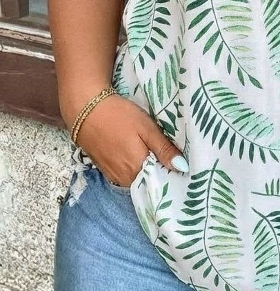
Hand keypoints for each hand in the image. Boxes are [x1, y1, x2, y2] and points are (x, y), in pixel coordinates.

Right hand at [73, 94, 187, 186]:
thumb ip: (164, 149)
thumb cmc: (119, 116)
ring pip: (137, 178)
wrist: (86, 110)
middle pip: (149, 181)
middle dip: (159, 170)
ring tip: (154, 152)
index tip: (181, 164)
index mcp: (138, 169)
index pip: (162, 181)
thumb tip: (183, 168)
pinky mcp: (105, 170)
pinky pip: (125, 175)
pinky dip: (133, 167)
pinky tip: (137, 153)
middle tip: (169, 154)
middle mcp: (125, 179)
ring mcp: (114, 176)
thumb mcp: (146, 128)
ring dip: (146, 169)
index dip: (171, 173)